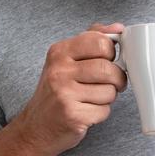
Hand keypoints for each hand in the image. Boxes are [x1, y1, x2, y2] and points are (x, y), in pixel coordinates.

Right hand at [16, 22, 127, 155]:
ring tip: (92, 98)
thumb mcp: (66, 60)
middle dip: (116, 78)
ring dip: (108, 98)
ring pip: (109, 91)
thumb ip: (91, 39)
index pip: (100, 42)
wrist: (36, 128)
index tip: (107, 60)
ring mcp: (64, 94)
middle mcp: (59, 71)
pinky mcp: (73, 116)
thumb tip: (118, 28)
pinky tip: (86, 112)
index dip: (111, 53)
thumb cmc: (56, 92)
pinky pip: (104, 111)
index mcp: (59, 52)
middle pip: (108, 68)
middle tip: (110, 83)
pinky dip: (100, 113)